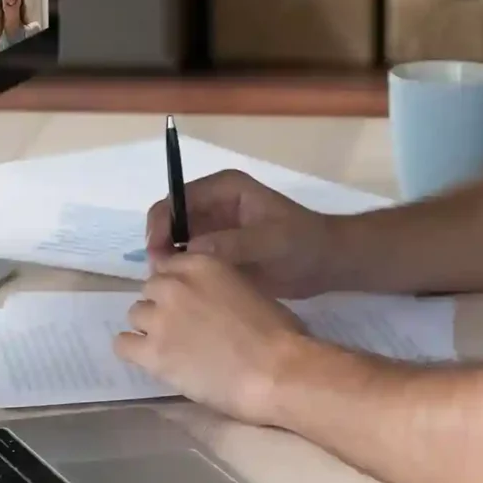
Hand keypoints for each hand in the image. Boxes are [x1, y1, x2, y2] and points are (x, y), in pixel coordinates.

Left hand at [116, 253, 306, 424]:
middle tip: (184, 328)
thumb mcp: (248, 290)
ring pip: (135, 314)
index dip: (178, 286)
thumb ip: (219, 286)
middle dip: (163, 306)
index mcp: (201, 264)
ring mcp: (160, 319)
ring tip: (172, 347)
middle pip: (150, 289)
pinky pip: (122, 345)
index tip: (189, 303)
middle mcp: (174, 285)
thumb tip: (207, 299)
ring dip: (150, 327)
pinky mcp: (151, 353)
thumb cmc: (278, 333)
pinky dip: (134, 350)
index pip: (169, 265)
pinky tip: (154, 360)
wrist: (275, 372)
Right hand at [145, 169, 343, 300]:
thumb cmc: (303, 242)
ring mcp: (214, 230)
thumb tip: (193, 250)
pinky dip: (181, 274)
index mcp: (224, 189)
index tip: (157, 254)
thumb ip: (234, 243)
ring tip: (168, 288)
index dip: (162, 224)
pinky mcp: (217, 254)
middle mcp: (213, 206)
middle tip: (159, 276)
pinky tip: (181, 293)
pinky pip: (189, 262)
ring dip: (168, 262)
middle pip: (171, 221)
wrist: (325, 264)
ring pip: (176, 244)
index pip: (177, 200)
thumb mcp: (272, 240)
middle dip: (160, 246)